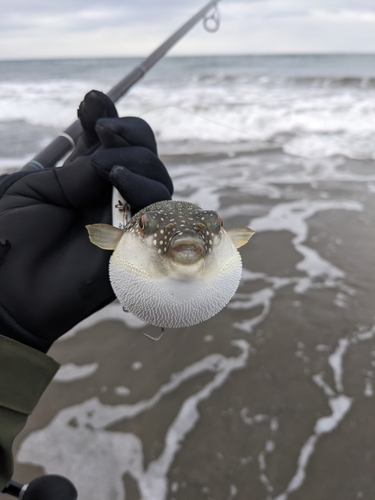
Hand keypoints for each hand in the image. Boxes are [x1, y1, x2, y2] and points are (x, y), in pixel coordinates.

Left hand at [0, 91, 172, 351]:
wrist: (6, 290)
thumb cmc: (10, 238)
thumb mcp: (33, 189)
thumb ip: (73, 169)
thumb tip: (104, 154)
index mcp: (86, 182)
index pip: (117, 144)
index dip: (111, 119)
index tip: (91, 105)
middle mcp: (112, 198)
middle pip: (147, 156)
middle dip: (131, 134)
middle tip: (102, 132)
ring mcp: (126, 223)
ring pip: (159, 182)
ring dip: (138, 162)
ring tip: (106, 167)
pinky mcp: (136, 249)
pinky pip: (161, 217)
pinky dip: (146, 191)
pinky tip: (120, 182)